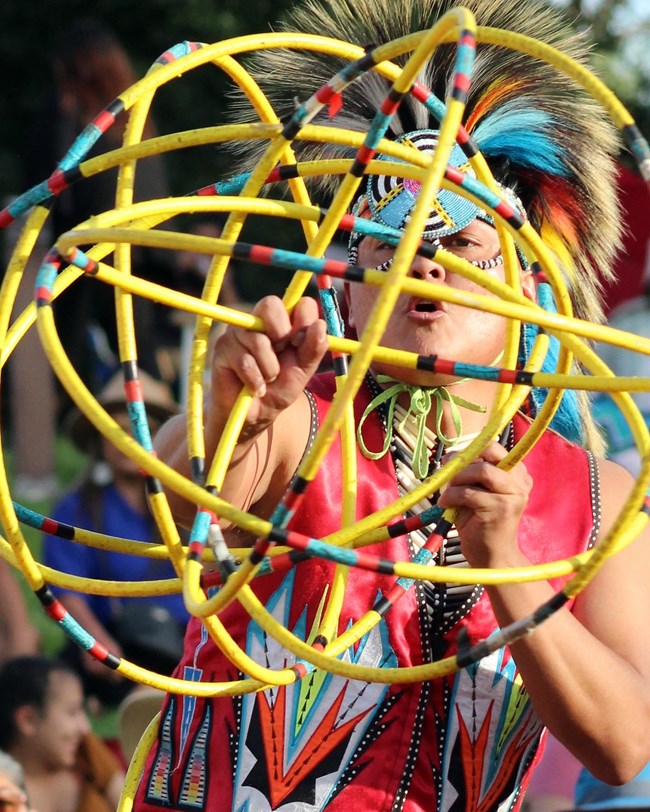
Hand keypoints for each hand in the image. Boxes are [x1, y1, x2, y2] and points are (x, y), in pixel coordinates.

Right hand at [207, 295, 327, 438]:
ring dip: (269, 370)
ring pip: (259, 341)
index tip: (300, 344)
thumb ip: (314, 348)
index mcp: (282, 322)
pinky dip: (255, 381)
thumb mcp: (303, 370)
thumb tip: (320, 324)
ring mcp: (237, 333)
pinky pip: (245, 361)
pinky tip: (254, 387)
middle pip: (270, 304)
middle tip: (280, 354)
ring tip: (266, 380)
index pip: (297, 303)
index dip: (303, 321)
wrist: (254, 416)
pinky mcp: (222, 349)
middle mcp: (258, 321)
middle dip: (282, 334)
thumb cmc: (279, 389)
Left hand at [436, 442, 531, 567]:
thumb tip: (450, 455)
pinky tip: (446, 506)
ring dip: (457, 480)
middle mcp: (520, 481)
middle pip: (489, 453)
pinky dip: (451, 497)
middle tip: (450, 477)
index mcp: (517, 474)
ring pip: (480, 471)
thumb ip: (469, 472)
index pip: (493, 447)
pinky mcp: (501, 509)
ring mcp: (514, 495)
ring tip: (448, 495)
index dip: (470, 451)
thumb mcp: (475, 491)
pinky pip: (469, 492)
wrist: (492, 557)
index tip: (454, 463)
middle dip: (463, 462)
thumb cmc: (480, 523)